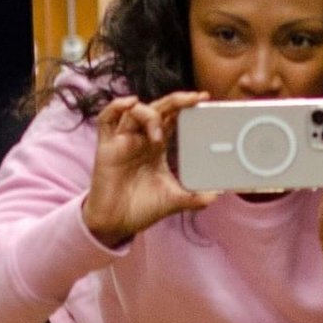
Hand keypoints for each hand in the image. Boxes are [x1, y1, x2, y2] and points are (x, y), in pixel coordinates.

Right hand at [80, 92, 217, 247]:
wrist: (117, 224)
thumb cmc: (142, 208)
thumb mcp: (174, 200)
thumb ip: (195, 197)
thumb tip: (215, 196)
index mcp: (157, 146)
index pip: (172, 117)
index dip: (185, 106)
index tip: (203, 99)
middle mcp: (141, 139)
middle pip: (158, 108)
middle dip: (176, 100)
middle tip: (194, 99)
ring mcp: (123, 141)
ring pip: (135, 111)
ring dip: (149, 115)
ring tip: (157, 136)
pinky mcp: (106, 147)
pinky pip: (106, 119)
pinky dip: (117, 106)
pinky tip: (130, 103)